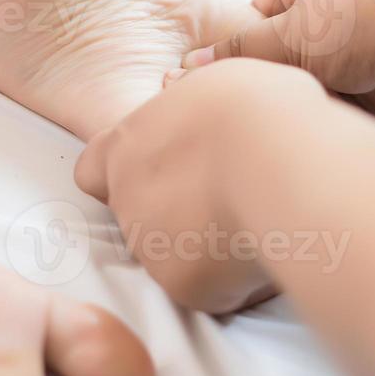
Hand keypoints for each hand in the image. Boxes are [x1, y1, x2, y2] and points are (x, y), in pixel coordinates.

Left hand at [75, 60, 326, 314]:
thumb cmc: (259, 111)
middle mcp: (126, 194)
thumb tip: (212, 119)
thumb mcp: (218, 86)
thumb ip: (195, 112)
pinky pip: (210, 289)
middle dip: (175, 216)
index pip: (94, 169)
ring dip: (205, 248)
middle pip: (139, 214)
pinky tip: (266, 250)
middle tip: (228, 200)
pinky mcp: (179, 284)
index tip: (162, 175)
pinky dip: (235, 280)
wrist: (280, 163)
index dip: (120, 177)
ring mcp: (147, 242)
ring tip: (256, 220)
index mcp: (128, 141)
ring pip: (173, 255)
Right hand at [182, 0, 374, 125]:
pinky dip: (332, 120)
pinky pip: (342, 108)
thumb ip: (240, 53)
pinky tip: (318, 132)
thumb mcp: (289, 32)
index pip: (258, 13)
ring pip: (313, 84)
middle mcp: (338, 6)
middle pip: (286, 52)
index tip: (216, 79)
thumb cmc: (366, 18)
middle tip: (247, 106)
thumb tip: (187, 67)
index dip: (239, 46)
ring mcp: (362, 47)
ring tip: (285, 120)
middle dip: (275, 79)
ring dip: (306, 100)